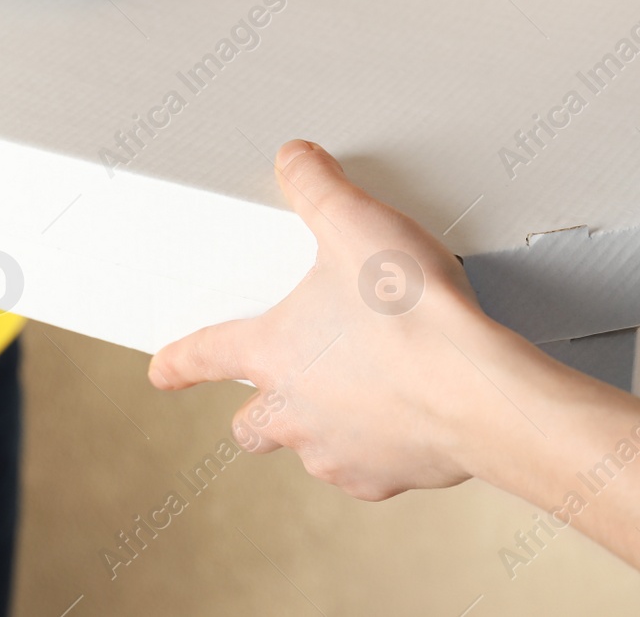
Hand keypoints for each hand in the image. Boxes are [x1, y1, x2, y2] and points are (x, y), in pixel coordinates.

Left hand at [149, 139, 540, 500]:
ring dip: (323, 422)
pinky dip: (376, 445)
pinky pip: (363, 468)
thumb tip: (295, 159)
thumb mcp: (356, 222)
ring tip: (365, 386)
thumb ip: (316, 186)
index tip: (161, 372)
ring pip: (307, 446)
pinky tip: (406, 413)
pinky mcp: (380, 479)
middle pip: (251, 423)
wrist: (478, 390)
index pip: (206, 354)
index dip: (179, 361)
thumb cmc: (414, 314)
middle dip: (261, 406)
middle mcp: (292, 412)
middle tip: (291, 381)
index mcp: (274, 353)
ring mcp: (334, 452)